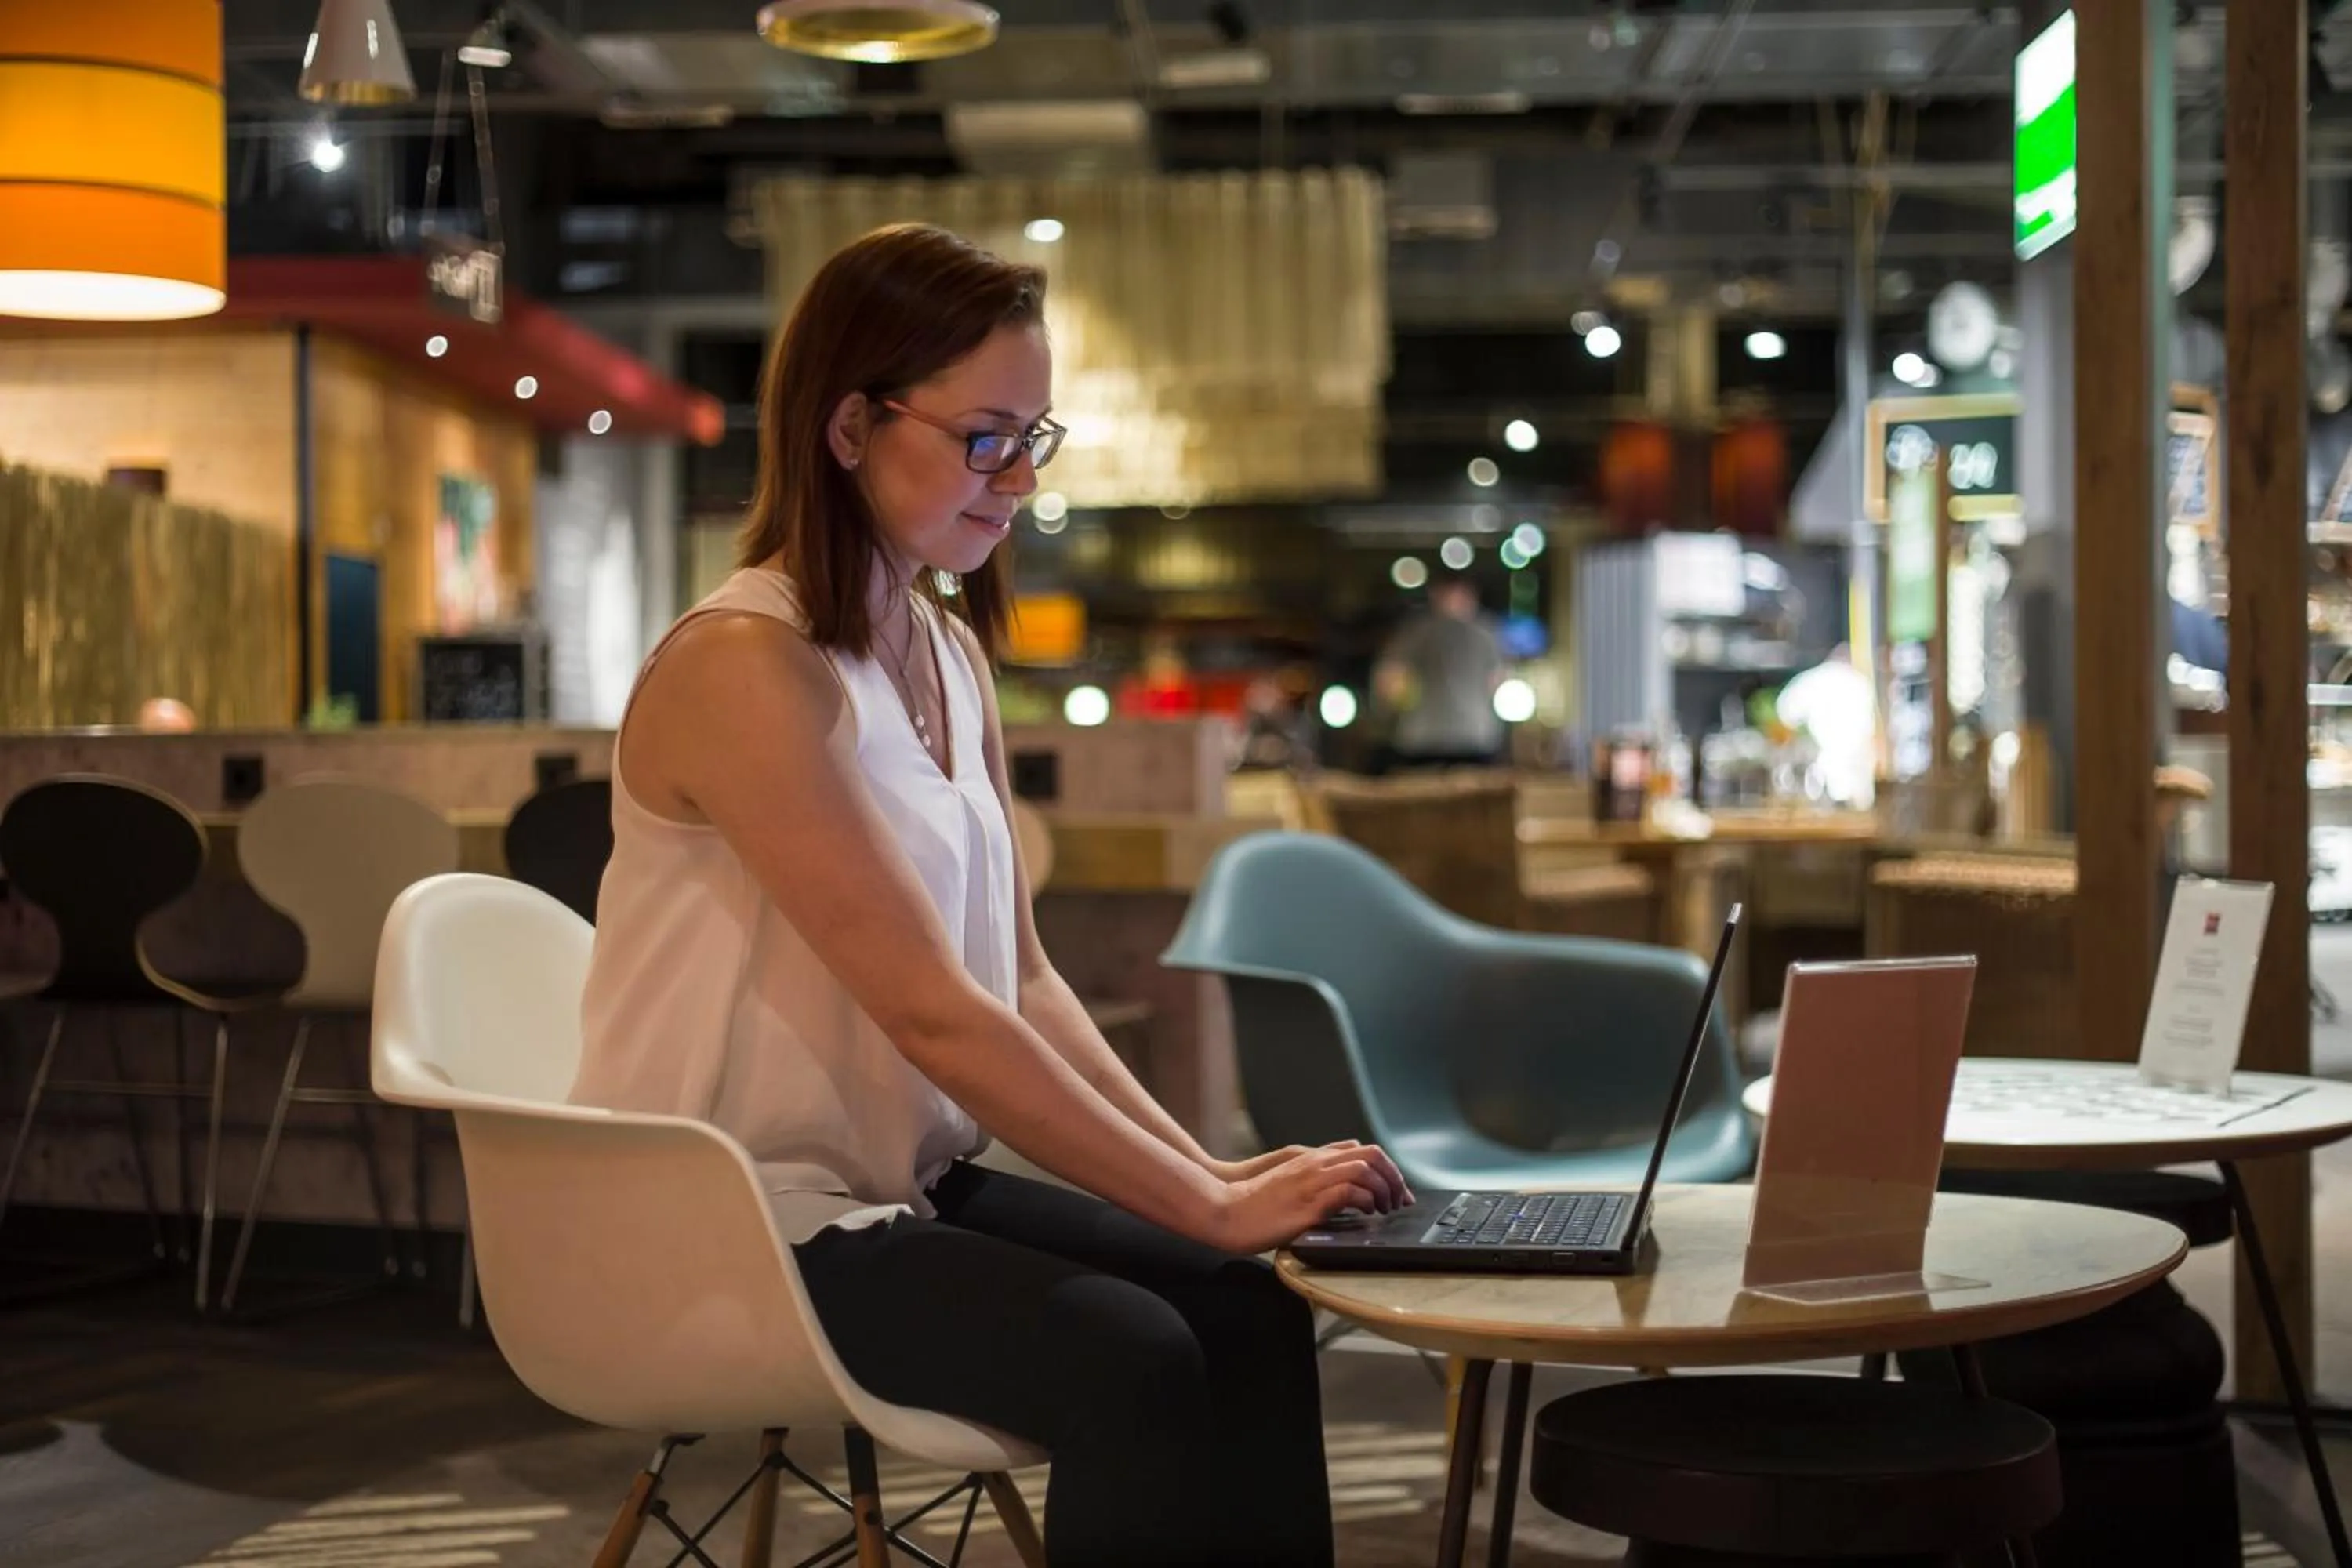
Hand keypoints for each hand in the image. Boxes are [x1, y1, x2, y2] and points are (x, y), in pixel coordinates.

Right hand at [1209, 1142, 1413, 1211]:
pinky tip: (1366, 1214)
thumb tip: (1342, 1179)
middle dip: (1394, 1177)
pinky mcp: (1308, 1204)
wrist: (1222, 1210)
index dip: (1388, 1170)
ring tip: (1385, 1210)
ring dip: (1384, 1190)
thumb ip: (1312, 1174)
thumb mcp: (1286, 1180)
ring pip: (1365, 1169)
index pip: (1363, 1150)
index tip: (1397, 1193)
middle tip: (1398, 1202)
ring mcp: (1312, 1182)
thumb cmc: (1252, 1202)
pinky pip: (1349, 1192)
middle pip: (1372, 1154)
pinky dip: (1366, 1201)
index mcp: (1312, 1159)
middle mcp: (1316, 1165)